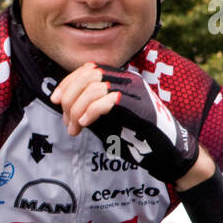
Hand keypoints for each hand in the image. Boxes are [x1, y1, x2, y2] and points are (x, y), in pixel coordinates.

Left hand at [50, 63, 197, 183]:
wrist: (166, 153)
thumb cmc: (137, 138)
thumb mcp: (107, 119)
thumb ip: (89, 109)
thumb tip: (64, 105)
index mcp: (121, 80)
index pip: (89, 68)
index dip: (68, 82)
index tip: (55, 100)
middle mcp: (128, 80)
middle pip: (89, 75)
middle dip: (70, 97)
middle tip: (66, 120)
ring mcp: (135, 92)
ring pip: (95, 88)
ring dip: (77, 109)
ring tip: (75, 128)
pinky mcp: (139, 107)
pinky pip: (108, 100)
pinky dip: (90, 111)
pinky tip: (85, 124)